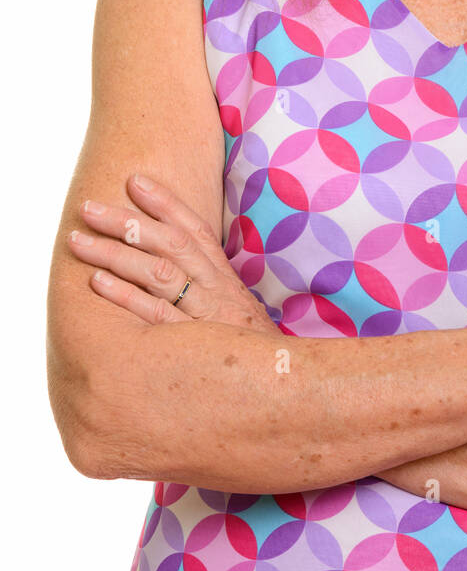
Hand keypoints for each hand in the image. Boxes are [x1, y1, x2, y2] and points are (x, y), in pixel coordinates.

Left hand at [68, 173, 284, 338]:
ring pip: (157, 271)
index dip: (165, 202)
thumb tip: (179, 271)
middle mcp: (216, 289)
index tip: (134, 180)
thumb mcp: (238, 315)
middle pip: (169, 243)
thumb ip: (212, 292)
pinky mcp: (193, 344)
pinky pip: (154, 314)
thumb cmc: (254, 355)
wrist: (285, 389)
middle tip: (87, 207)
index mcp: (225, 279)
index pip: (196, 230)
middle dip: (126, 220)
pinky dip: (124, 295)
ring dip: (114, 252)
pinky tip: (95, 281)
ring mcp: (205, 314)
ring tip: (78, 240)